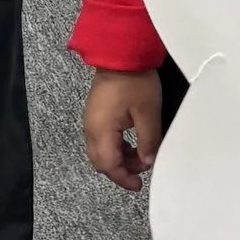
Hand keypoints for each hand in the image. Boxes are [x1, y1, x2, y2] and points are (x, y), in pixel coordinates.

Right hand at [84, 70, 163, 189]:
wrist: (121, 54)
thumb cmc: (134, 80)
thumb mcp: (148, 113)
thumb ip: (148, 141)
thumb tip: (148, 161)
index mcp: (101, 130)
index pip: (108, 165)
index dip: (123, 178)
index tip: (138, 185)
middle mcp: (90, 128)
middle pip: (100, 161)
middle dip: (120, 170)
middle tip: (140, 172)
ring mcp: (91, 120)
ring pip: (100, 151)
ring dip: (119, 158)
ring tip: (140, 156)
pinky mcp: (95, 113)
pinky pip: (101, 139)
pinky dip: (115, 147)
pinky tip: (131, 143)